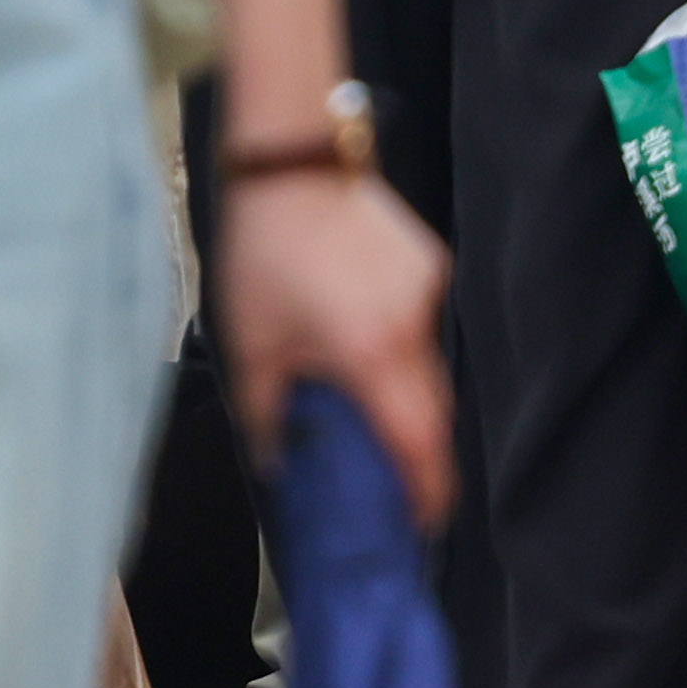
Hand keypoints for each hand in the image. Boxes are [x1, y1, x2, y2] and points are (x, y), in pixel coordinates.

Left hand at [212, 162, 457, 516]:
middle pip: (434, 412)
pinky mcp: (428, 266)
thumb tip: (280, 462)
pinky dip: (400, 351)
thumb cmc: (263, 253)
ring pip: (430, 369)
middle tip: (401, 490)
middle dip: (421, 456)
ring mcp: (427, 291)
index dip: (428, 489)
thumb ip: (269, 416)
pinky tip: (362, 344)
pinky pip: (422, 327)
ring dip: (408, 400)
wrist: (291, 164)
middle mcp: (411, 326)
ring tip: (371, 416)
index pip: (417, 440)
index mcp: (369, 353)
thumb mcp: (252, 346)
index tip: (425, 523)